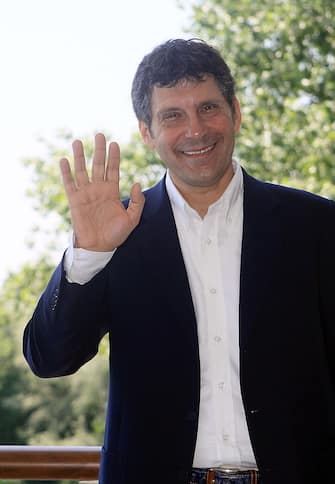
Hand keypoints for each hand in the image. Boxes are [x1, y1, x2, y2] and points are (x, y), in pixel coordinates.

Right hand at [59, 133, 144, 250]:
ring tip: (78, 141)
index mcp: (112, 192)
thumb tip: (137, 183)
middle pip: (98, 165)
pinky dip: (66, 172)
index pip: (113, 170)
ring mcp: (86, 193)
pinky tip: (64, 160)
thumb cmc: (116, 235)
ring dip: (80, 156)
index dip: (114, 157)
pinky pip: (69, 183)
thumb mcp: (132, 219)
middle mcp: (99, 189)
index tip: (115, 143)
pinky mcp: (75, 200)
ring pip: (82, 170)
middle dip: (99, 150)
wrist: (99, 247)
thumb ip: (137, 202)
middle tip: (99, 135)